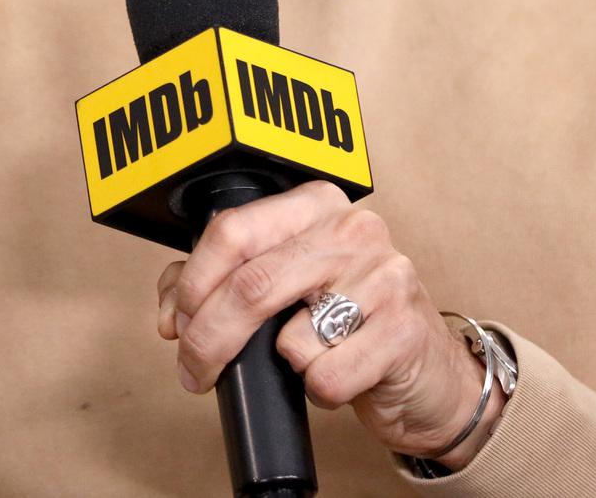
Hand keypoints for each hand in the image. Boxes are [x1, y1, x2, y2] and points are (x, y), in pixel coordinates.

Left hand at [154, 181, 504, 466]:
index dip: (192, 284)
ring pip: (288, 339)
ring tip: (302, 362)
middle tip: (194, 372)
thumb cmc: (347, 323)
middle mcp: (353, 229)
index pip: (233, 231)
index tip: (178, 323)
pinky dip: (319, 389)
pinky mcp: (404, 329)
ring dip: (281, 367)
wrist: (425, 372)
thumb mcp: (283, 290)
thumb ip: (218, 286)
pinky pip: (326, 376)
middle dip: (207, 339)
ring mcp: (385, 276)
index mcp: (315, 204)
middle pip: (250, 286)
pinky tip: (339, 374)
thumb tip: (170, 315)